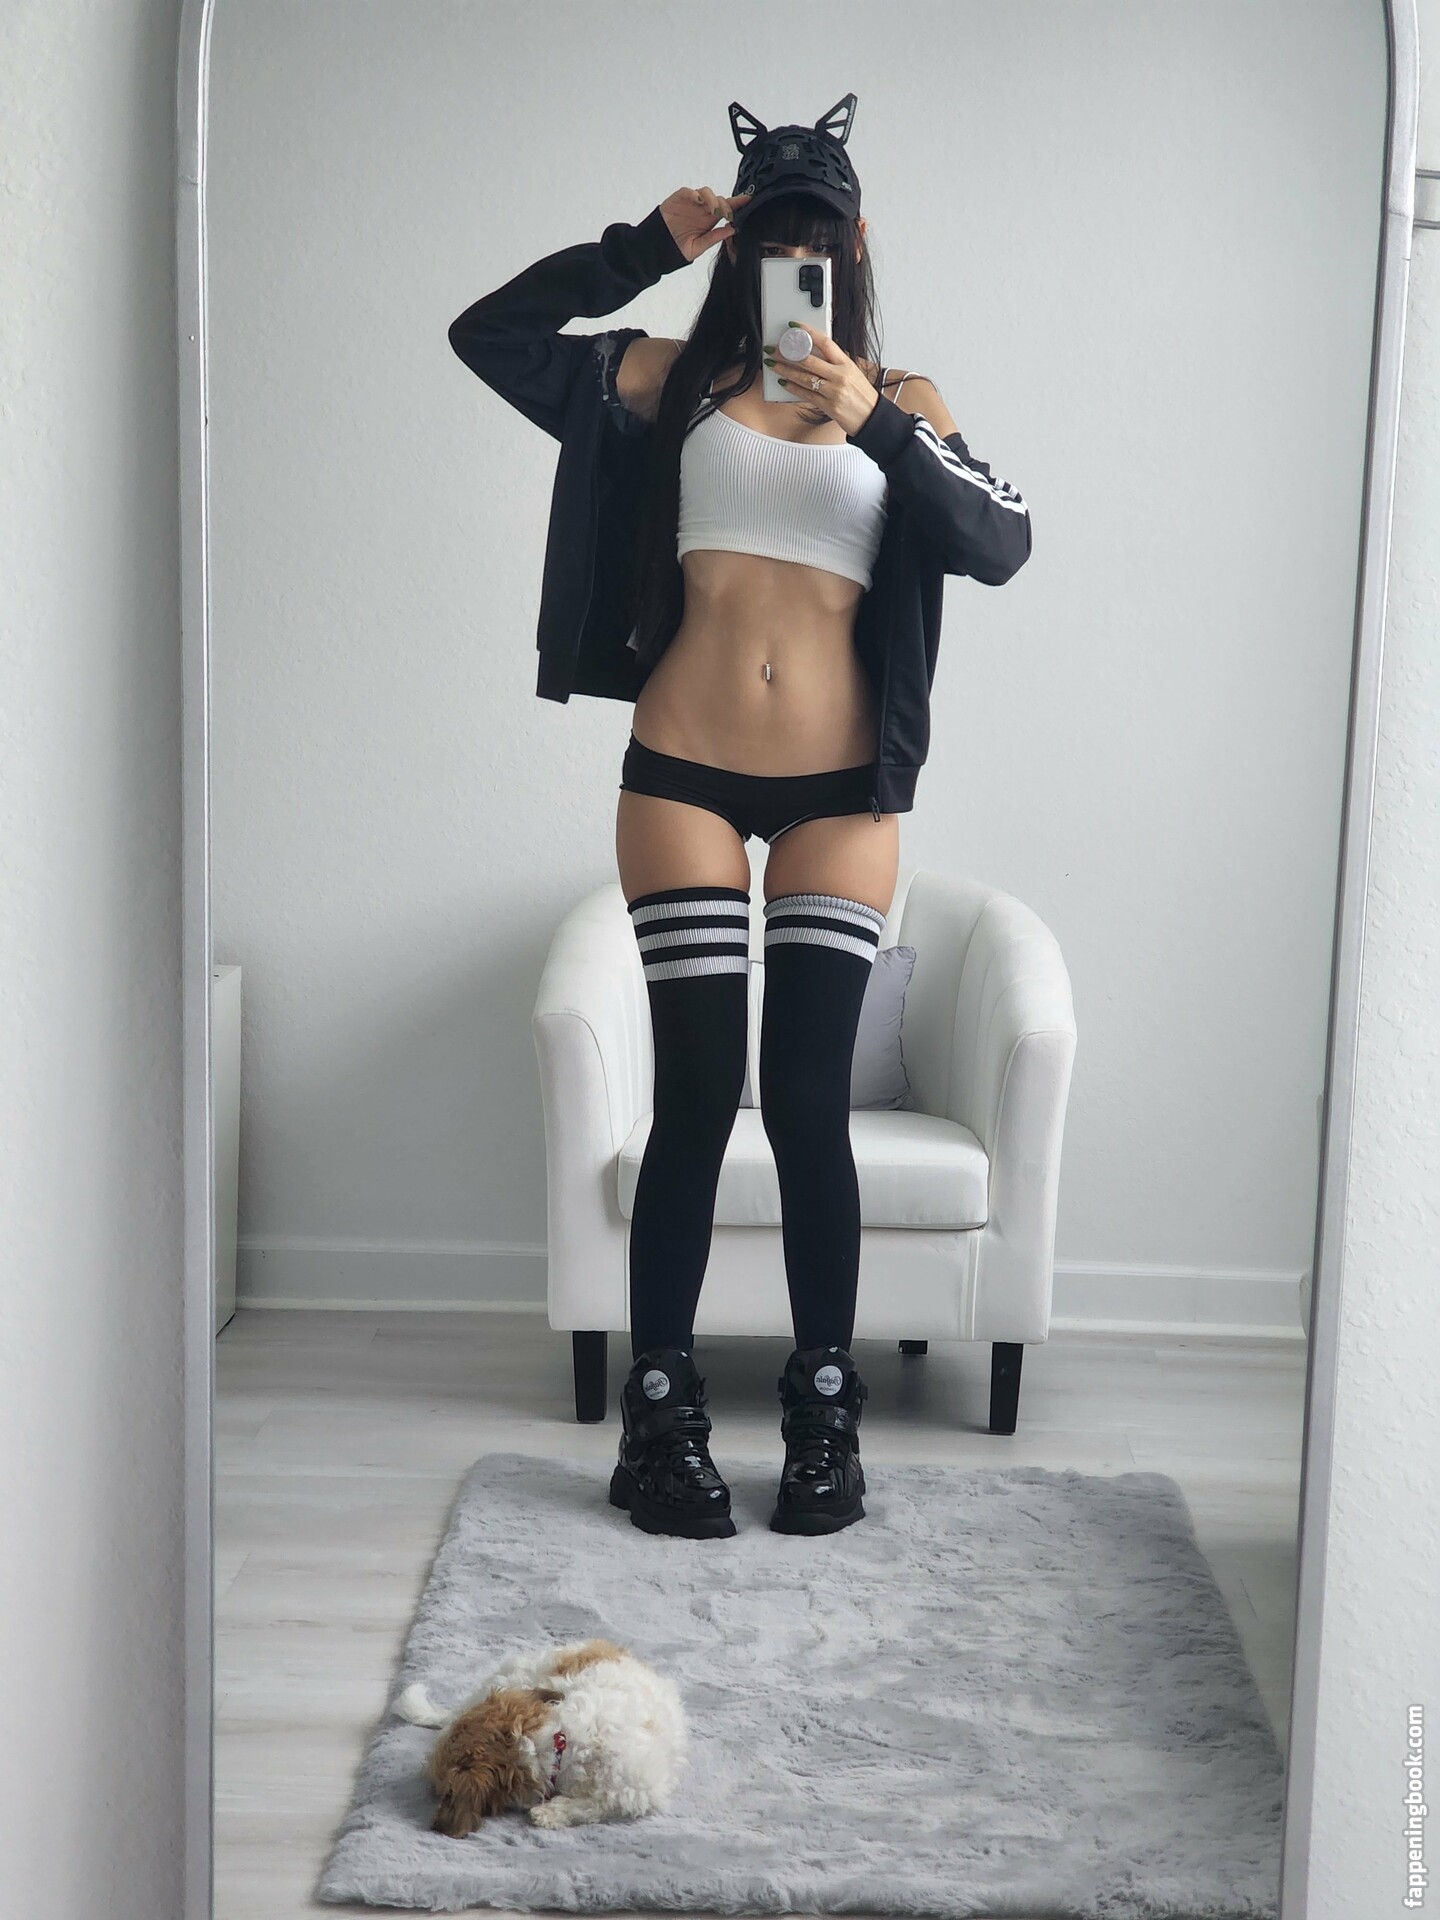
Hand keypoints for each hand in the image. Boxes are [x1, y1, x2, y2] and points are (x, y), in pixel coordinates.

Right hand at [658, 186, 752, 262]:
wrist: (658, 248)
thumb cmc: (677, 247)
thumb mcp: (699, 246)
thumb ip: (714, 237)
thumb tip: (732, 230)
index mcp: (709, 221)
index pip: (726, 209)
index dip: (737, 203)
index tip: (748, 200)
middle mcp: (702, 210)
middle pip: (719, 199)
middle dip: (725, 205)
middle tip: (725, 214)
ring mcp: (691, 204)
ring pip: (706, 193)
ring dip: (712, 199)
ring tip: (713, 210)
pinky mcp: (679, 199)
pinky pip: (688, 192)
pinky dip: (694, 194)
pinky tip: (698, 201)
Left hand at [764, 323, 880, 437]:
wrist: (871, 417)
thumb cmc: (861, 394)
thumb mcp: (852, 372)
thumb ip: (835, 363)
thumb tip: (815, 353)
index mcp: (846, 363)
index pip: (825, 342)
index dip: (808, 332)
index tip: (794, 326)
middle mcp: (840, 376)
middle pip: (809, 361)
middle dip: (787, 354)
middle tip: (774, 349)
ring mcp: (833, 392)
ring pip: (804, 378)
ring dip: (785, 370)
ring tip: (773, 365)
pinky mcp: (828, 406)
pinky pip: (806, 395)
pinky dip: (793, 388)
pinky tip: (783, 383)